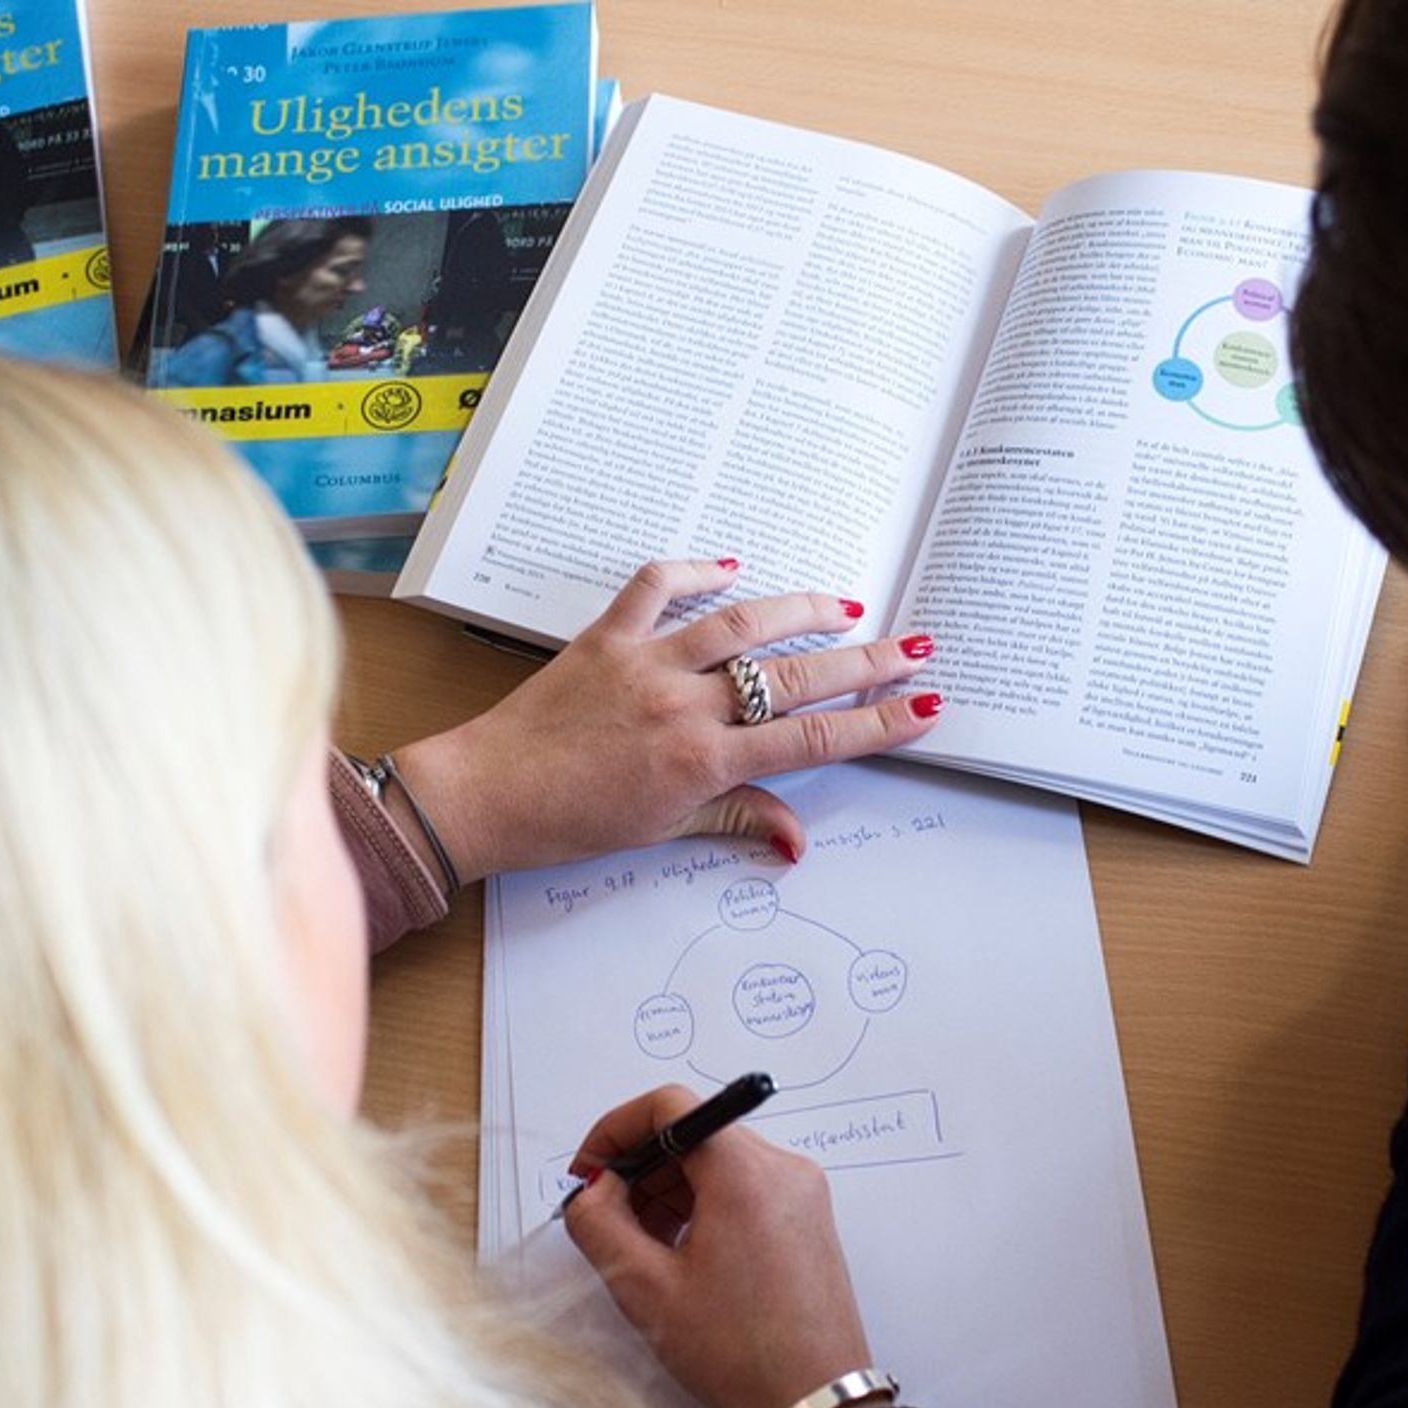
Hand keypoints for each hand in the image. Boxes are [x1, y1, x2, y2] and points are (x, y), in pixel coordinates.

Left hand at [390, 559, 940, 881]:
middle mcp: (683, 705)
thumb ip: (736, 819)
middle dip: (864, 663)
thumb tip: (797, 842)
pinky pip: (655, 587)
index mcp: (702, 761)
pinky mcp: (606, 637)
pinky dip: (693, 569)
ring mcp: (646, 664)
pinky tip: (730, 564)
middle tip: (914, 648)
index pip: (811, 739)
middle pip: (794, 678)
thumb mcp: (662, 831)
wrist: (486, 795)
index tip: (922, 707)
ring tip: (846, 601)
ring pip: (739, 624)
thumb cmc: (569, 822)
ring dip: (799, 608)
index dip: (876, 724)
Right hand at [562, 1084, 883, 1407]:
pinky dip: (704, 1204)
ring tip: (644, 1245)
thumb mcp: (645, 1287)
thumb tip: (591, 1191)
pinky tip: (682, 1253)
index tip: (592, 1167)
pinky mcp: (807, 1218)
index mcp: (745, 1173)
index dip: (616, 1129)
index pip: (671, 1105)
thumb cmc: (743, 1352)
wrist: (812, 1402)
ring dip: (670, 1189)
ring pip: (719, 1161)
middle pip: (695, 1132)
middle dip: (641, 1167)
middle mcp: (782, 1169)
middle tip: (608, 1214)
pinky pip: (745, 1187)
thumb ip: (600, 1224)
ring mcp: (802, 1193)